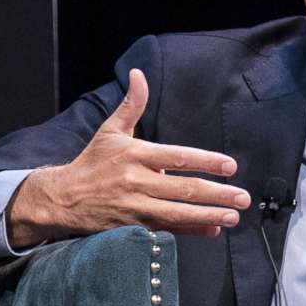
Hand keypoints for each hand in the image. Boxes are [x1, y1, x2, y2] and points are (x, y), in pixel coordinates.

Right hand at [8, 68, 251, 247]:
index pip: (177, 158)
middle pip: (184, 189)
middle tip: (242, 196)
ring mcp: (134, 207)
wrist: (63, 199)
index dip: (206, 162)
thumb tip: (138, 74)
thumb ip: (132, 105)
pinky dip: (191, 231)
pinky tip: (212, 229)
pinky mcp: (132, 228)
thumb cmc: (92, 163)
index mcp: (135, 155)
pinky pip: (167, 230)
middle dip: (217, 193)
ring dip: (209, 215)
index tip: (230, 166)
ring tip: (234, 215)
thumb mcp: (110, 131)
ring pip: (178, 213)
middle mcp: (136, 182)